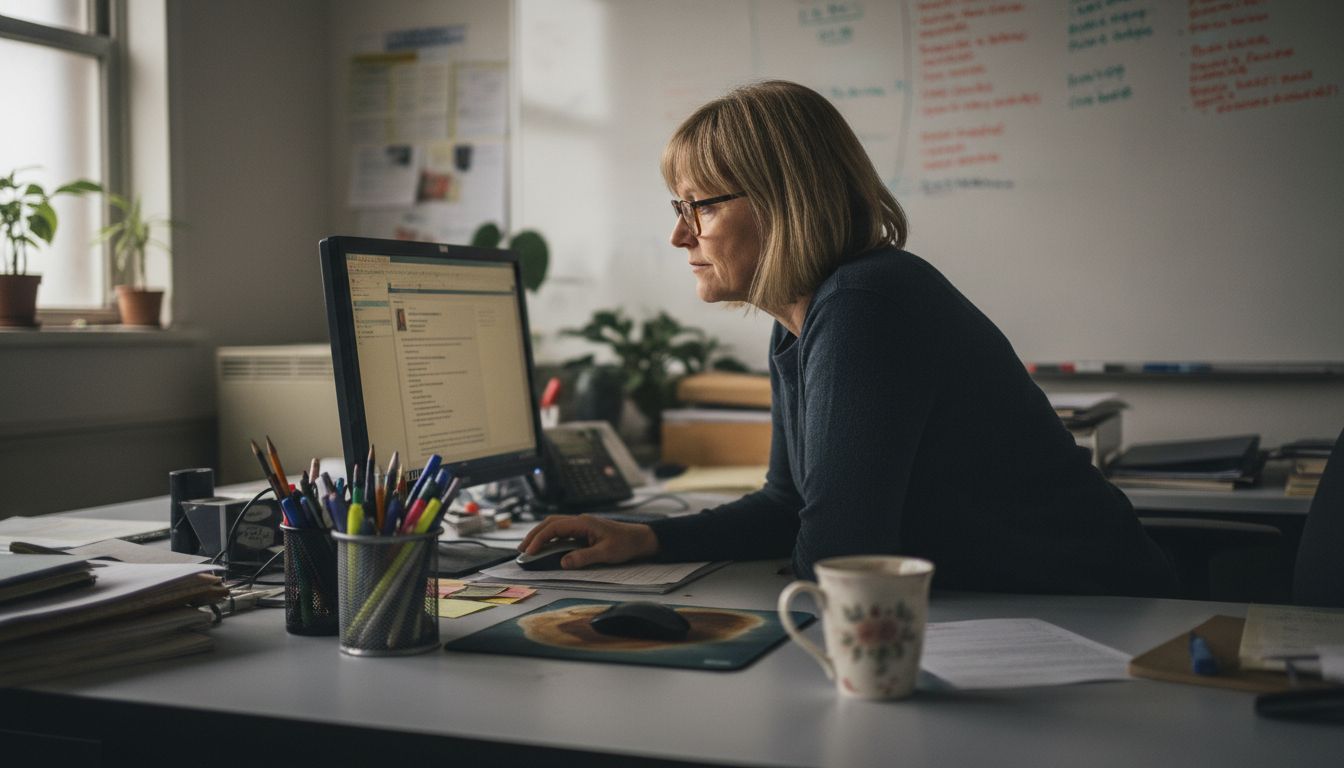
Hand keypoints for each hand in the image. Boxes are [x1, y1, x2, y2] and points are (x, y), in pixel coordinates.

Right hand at [518, 514, 659, 568]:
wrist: (640, 539)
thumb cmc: (626, 544)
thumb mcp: (606, 553)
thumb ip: (584, 557)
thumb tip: (563, 562)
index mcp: (583, 523)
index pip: (554, 527)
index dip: (539, 538)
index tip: (529, 551)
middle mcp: (580, 521)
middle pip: (550, 523)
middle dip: (534, 535)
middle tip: (521, 550)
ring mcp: (581, 525)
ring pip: (554, 526)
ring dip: (540, 536)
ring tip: (528, 549)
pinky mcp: (583, 531)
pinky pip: (562, 532)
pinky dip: (550, 539)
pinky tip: (545, 548)